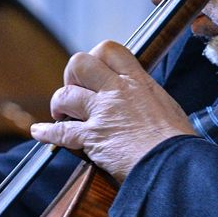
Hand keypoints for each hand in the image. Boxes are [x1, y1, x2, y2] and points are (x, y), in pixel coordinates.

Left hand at [30, 40, 194, 181]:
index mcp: (139, 82)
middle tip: (75, 90)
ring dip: (59, 104)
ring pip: (65, 95)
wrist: (175, 166)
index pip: (109, 50)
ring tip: (61, 113)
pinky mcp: (92, 137)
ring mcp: (103, 113)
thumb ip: (146, 98)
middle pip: (79, 63)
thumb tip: (140, 100)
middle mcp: (117, 91)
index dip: (95, 56)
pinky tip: (39, 131)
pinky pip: (61, 131)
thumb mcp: (167, 107)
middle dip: (71, 75)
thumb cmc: (178, 143)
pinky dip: (47, 132)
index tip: (93, 71)